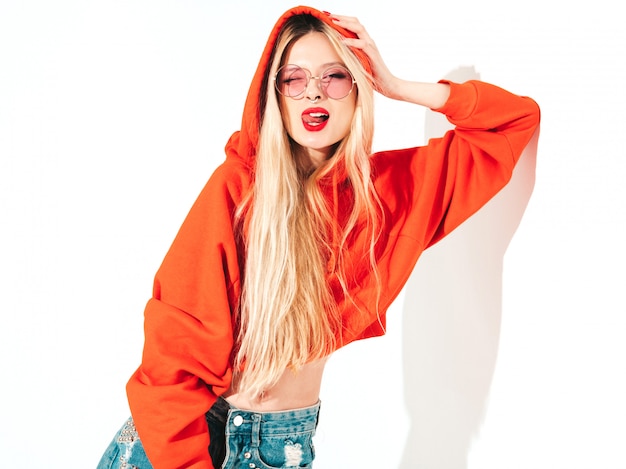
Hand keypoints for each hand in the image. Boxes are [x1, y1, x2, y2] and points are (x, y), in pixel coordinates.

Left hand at [329, 13, 449, 108]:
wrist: (388, 85)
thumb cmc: (373, 77)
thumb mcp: (358, 64)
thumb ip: (351, 57)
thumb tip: (337, 55)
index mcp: (365, 42)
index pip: (353, 25)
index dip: (342, 19)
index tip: (328, 17)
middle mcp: (368, 42)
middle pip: (355, 22)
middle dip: (341, 17)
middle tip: (328, 15)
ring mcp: (371, 47)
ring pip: (359, 29)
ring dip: (345, 24)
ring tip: (333, 22)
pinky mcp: (373, 55)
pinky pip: (362, 44)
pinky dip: (351, 41)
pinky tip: (342, 41)